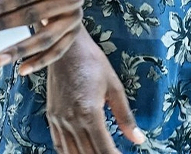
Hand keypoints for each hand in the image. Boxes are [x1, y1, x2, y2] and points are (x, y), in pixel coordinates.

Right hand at [45, 29, 146, 153]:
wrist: (65, 47)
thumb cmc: (92, 62)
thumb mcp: (114, 87)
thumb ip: (125, 116)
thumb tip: (139, 139)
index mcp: (89, 113)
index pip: (103, 149)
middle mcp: (71, 120)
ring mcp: (59, 120)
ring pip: (71, 153)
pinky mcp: (51, 116)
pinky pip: (58, 143)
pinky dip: (68, 153)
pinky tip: (79, 153)